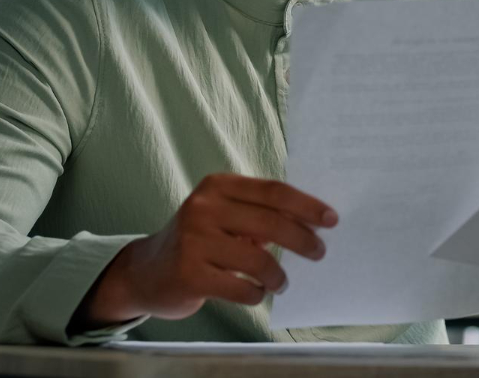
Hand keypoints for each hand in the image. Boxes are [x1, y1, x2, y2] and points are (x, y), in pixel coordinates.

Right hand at [73, 174, 337, 328]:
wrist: (147, 271)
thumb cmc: (199, 241)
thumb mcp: (224, 217)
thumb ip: (259, 214)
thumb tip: (312, 224)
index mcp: (217, 186)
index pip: (273, 192)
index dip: (306, 206)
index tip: (331, 220)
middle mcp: (203, 208)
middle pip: (270, 222)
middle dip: (303, 239)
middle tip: (319, 253)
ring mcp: (193, 241)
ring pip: (258, 260)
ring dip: (278, 275)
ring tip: (280, 282)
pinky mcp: (189, 274)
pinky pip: (241, 288)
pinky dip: (256, 294)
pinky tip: (256, 293)